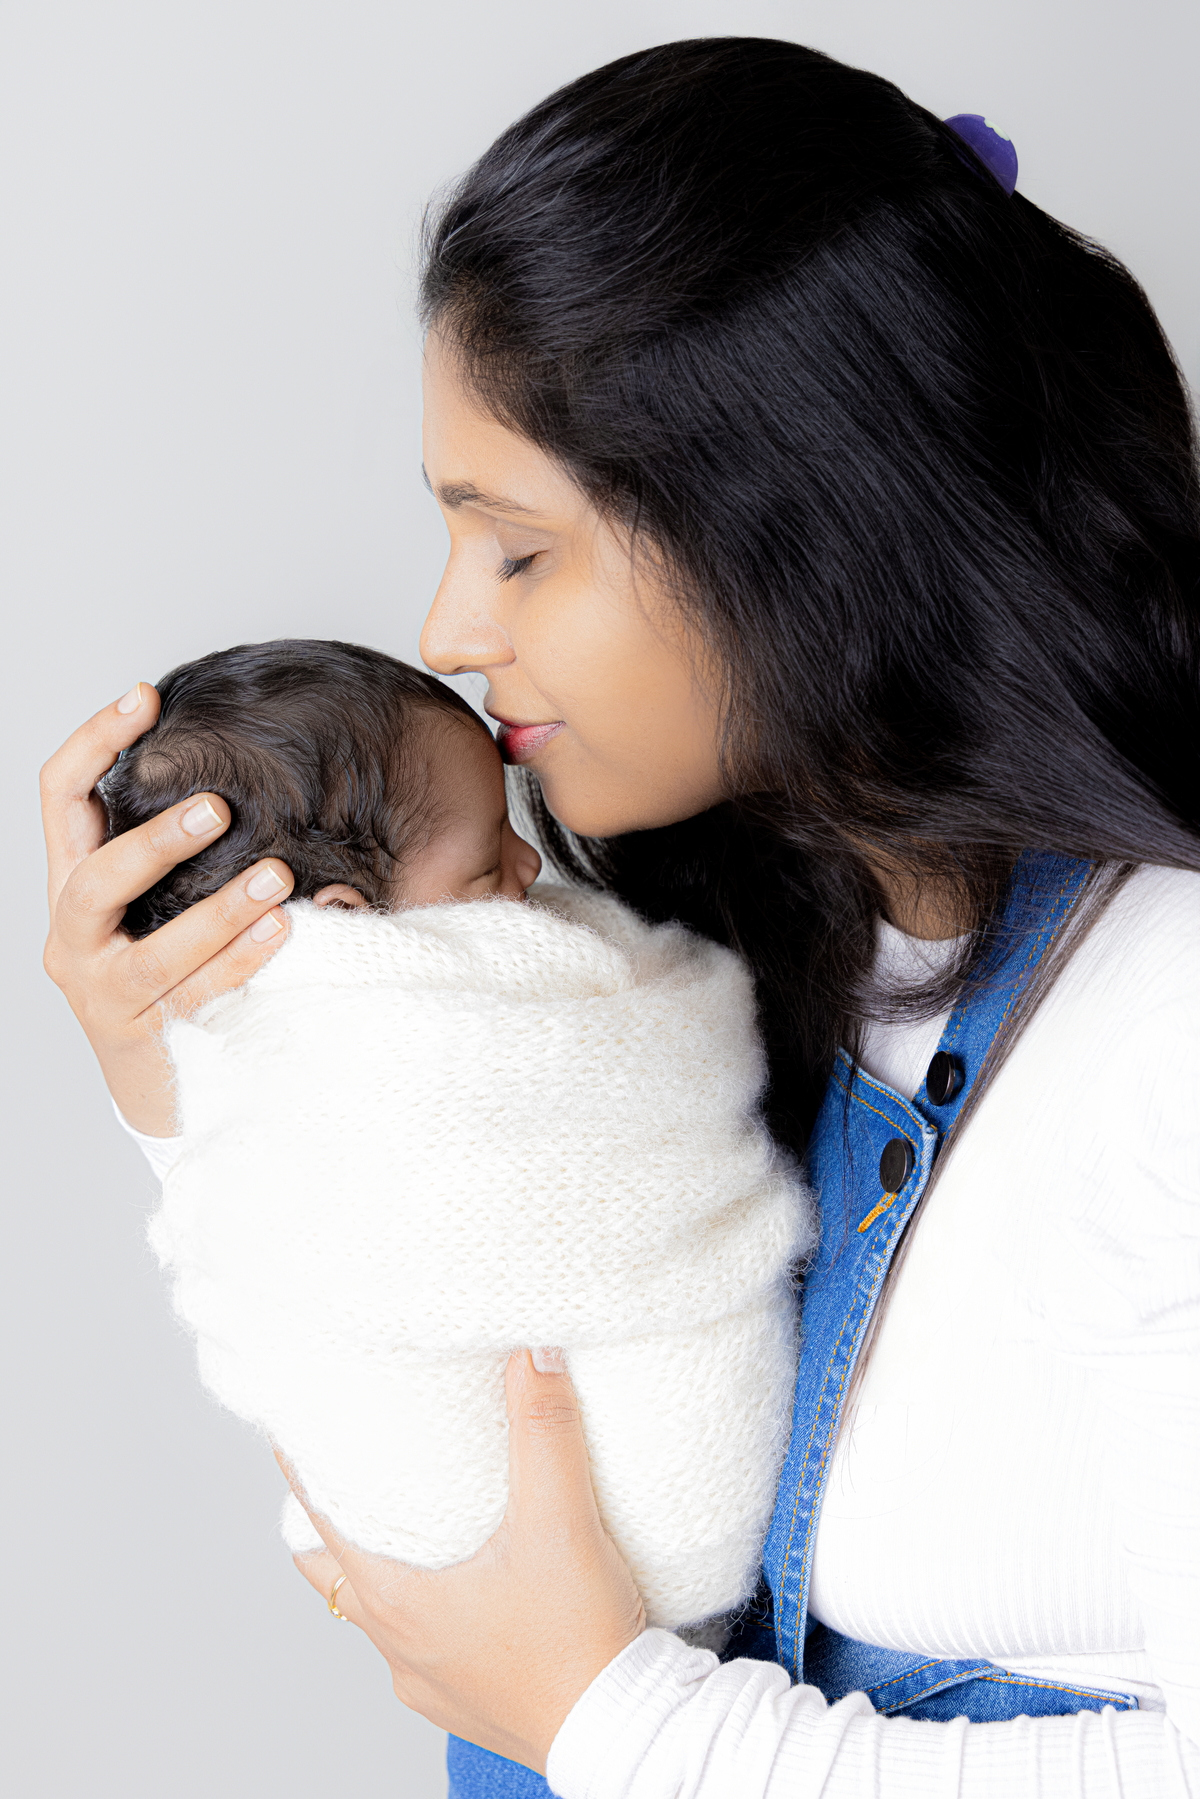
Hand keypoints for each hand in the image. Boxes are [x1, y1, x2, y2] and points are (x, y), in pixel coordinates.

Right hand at [41, 683, 294, 1133]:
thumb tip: (255, 774)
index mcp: (72, 885)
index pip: (60, 797)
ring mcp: (106, 995)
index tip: (144, 698)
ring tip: (276, 879)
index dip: (95, 742)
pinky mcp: (147, 1040)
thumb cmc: (172, 970)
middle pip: (95, 879)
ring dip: (218, 912)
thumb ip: (186, 852)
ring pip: (154, 953)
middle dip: (156, 842)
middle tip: (218, 809)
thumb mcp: (161, 901)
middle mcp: (74, 937)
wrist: (162, 1083)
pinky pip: (197, 998)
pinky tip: (283, 933)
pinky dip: (242, 962)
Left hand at [281, 1350, 646, 1773]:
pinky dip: (427, 1606)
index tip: (298, 1423)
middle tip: (356, 1465)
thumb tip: (530, 1352)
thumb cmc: (582, 1644)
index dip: (302, 1468)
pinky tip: (467, 1585)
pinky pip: (423, 1645)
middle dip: (333, 1517)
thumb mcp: (562, 1522)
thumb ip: (544, 1431)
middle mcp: (397, 1645)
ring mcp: (427, 1679)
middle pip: (330, 1569)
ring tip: (412, 1517)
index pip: (315, 1519)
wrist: (625, 1738)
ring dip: (383, 1563)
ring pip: (376, 1610)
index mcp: (396, 1598)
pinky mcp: (463, 1701)